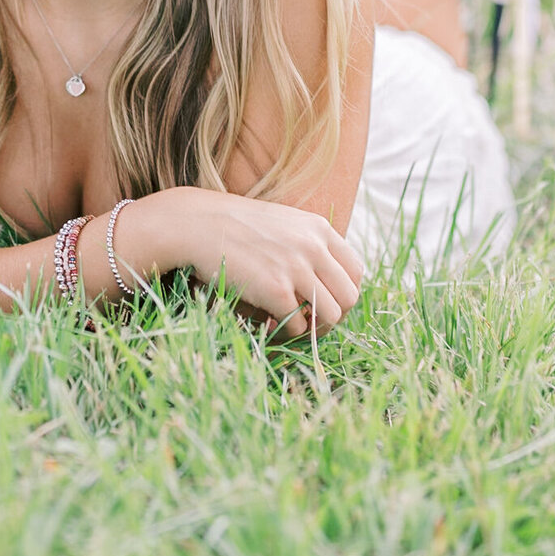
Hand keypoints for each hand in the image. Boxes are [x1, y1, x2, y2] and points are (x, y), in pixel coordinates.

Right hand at [181, 190, 363, 338]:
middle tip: (311, 320)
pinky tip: (268, 322)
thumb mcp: (284, 224)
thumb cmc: (237, 227)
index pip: (356, 272)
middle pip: (350, 297)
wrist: (198, 225)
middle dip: (334, 315)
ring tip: (293, 326)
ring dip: (315, 329)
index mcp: (319, 229)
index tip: (324, 301)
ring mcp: (296, 268)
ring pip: (332, 316)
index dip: (344, 293)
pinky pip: (300, 327)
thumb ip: (309, 246)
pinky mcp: (276, 290)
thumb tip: (327, 285)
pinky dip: (287, 331)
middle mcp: (314, 247)